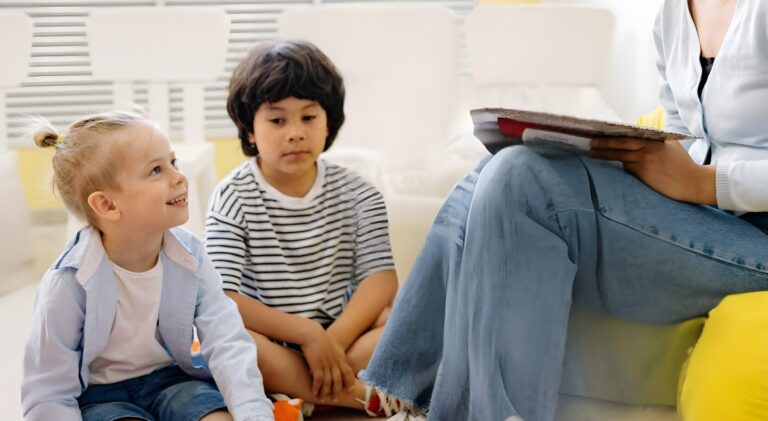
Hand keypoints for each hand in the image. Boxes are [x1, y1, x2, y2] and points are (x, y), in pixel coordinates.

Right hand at [299, 322, 355, 400]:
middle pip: (338, 380)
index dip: (349, 382)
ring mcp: (326, 363)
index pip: (348, 372)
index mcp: (340, 357)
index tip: (349, 390)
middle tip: (335, 400)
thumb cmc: (320, 338)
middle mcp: (335, 362)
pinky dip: (317, 387)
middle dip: (337, 391)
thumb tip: (335, 362)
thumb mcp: (333, 345)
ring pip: (329, 382)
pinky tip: (314, 392)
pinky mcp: (317, 364)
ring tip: (322, 399)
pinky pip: (319, 379)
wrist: (311, 333)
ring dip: (326, 392)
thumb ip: (336, 354)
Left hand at [590, 138, 715, 203]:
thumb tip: (638, 139)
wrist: (693, 182)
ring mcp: (646, 159)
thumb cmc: (682, 165)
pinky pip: (627, 167)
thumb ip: (655, 142)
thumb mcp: (671, 147)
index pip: (631, 134)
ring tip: (592, 153)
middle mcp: (649, 147)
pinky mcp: (644, 172)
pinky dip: (620, 165)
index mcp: (655, 139)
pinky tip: (608, 165)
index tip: (602, 130)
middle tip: (591, 142)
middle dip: (604, 142)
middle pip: (621, 143)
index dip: (615, 132)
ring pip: (620, 155)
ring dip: (605, 154)